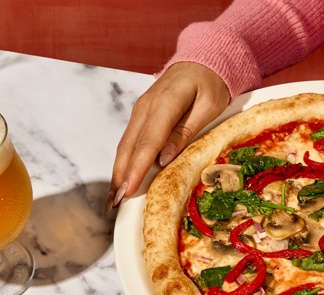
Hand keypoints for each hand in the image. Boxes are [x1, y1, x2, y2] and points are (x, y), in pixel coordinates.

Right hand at [106, 62, 230, 215]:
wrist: (201, 61)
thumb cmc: (210, 83)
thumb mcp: (209, 106)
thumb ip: (186, 131)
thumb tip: (165, 158)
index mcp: (166, 102)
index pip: (148, 141)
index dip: (137, 168)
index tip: (128, 190)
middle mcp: (146, 106)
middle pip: (129, 146)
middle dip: (120, 176)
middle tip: (114, 204)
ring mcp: (140, 110)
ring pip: (125, 145)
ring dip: (118, 172)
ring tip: (113, 199)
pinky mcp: (140, 116)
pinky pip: (130, 141)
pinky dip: (124, 162)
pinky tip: (122, 179)